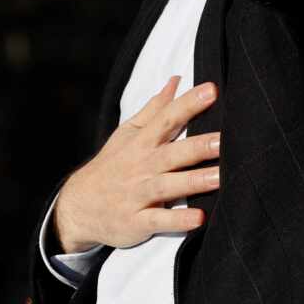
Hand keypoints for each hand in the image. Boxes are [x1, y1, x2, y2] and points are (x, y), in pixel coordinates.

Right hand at [54, 76, 221, 252]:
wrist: (79, 206)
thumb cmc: (112, 165)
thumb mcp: (127, 133)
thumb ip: (155, 109)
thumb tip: (176, 81)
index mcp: (142, 142)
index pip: (167, 118)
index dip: (188, 104)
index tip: (211, 90)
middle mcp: (141, 166)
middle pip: (173, 153)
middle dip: (199, 146)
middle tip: (224, 139)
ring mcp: (138, 194)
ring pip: (169, 185)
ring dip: (195, 181)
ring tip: (220, 176)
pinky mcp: (137, 222)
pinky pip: (159, 221)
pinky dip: (178, 220)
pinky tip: (199, 218)